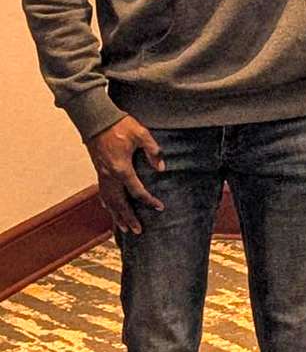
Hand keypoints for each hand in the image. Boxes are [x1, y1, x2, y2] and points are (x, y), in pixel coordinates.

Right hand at [84, 116, 164, 234]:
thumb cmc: (120, 126)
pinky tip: (109, 208)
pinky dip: (107, 203)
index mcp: (121, 168)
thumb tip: (161, 169)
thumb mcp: (142, 134)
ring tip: (123, 228)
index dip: (149, 200)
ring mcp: (102, 175)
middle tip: (137, 231)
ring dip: (116, 215)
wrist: (97, 120)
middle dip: (128, 218)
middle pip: (119, 203)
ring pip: (108, 200)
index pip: (137, 191)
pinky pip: (102, 192)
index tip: (159, 207)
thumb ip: (153, 151)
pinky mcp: (98, 171)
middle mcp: (110, 176)